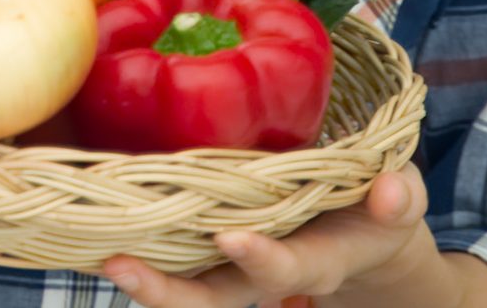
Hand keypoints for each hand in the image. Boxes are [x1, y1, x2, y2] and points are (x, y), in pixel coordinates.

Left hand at [98, 165, 431, 307]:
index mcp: (320, 260)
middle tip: (122, 267)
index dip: (262, 259)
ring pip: (186, 293)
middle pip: (216, 300)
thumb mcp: (399, 203)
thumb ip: (398, 197)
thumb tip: (392, 189)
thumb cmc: (376, 209)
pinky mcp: (210, 257)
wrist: (361, 241)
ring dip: (144, 284)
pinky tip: (87, 238)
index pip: (288, 267)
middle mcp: (268, 275)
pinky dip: (136, 257)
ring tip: (101, 259)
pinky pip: (171, 265)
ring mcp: (235, 271)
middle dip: (171, 293)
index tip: (230, 238)